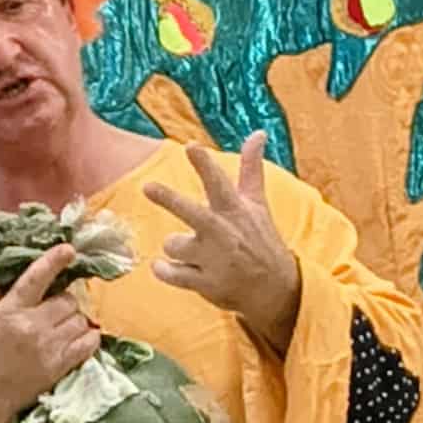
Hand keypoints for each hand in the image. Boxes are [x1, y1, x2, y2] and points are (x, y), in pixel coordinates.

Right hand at [0, 242, 101, 422]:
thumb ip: (1, 293)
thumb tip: (21, 272)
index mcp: (10, 310)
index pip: (35, 278)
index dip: (53, 261)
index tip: (69, 249)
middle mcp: (30, 325)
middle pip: (67, 300)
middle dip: (65, 302)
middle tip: (58, 310)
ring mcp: (48, 346)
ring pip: (80, 319)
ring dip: (75, 320)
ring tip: (64, 327)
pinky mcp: (60, 365)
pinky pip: (89, 342)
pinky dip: (89, 337)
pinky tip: (80, 338)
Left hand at [144, 134, 302, 356]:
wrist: (275, 290)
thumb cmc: (261, 240)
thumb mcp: (257, 203)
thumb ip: (251, 168)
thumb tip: (258, 132)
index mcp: (234, 210)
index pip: (217, 182)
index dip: (204, 164)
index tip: (191, 146)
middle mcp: (223, 232)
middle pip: (191, 212)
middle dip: (169, 199)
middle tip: (147, 186)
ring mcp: (214, 260)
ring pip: (173, 244)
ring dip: (175, 248)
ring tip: (192, 253)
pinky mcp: (206, 284)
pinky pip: (171, 273)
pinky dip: (163, 270)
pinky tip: (164, 267)